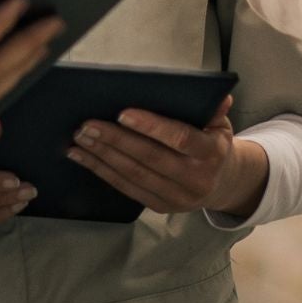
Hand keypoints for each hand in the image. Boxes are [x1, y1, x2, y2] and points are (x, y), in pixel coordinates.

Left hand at [66, 96, 267, 219]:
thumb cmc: (212, 144)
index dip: (151, 127)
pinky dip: (103, 172)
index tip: (122, 113)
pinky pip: (128, 188)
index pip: (180, 138)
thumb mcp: (220, 124)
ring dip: (102, 157)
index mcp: (212, 153)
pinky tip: (84, 157)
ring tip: (80, 139)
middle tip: (87, 125)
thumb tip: (219, 95)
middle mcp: (196, 179)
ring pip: (134, 175)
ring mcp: (177, 198)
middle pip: (150, 158)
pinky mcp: (160, 207)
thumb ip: (215, 109)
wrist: (221, 184)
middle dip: (115, 140)